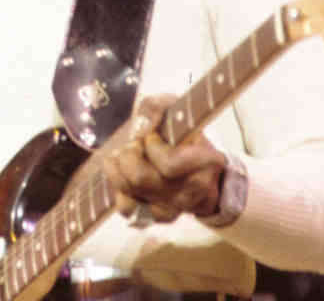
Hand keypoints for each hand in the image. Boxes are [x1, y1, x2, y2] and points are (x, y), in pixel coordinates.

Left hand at [103, 95, 225, 223]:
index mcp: (206, 162)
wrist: (196, 162)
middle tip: (133, 145)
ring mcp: (176, 207)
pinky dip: (118, 188)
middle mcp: (193, 191)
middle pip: (140, 178)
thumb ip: (156, 107)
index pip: (169, 163)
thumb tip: (140, 128)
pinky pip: (127, 208)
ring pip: (130, 193)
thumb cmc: (183, 133)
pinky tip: (123, 175)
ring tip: (123, 156)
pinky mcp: (160, 216)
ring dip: (117, 169)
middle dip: (128, 155)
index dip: (151, 146)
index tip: (152, 136)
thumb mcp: (175, 108)